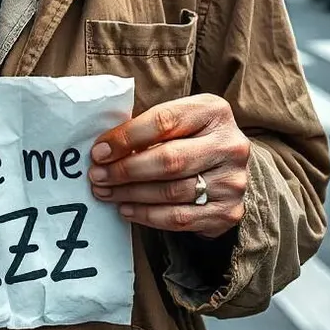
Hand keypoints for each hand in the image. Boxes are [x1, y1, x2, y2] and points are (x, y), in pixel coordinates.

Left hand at [88, 95, 249, 238]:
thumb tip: (104, 150)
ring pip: (171, 192)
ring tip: (106, 192)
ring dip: (131, 194)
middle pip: (169, 160)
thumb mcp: (180, 120)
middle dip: (125, 170)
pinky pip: (180, 218)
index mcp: (213, 112)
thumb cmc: (192, 139)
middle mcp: (229, 145)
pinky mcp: (228, 212)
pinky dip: (147, 215)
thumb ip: (148, 128)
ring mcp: (232, 181)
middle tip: (97, 176)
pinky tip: (127, 209)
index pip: (163, 121)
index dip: (126, 137)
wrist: (229, 168)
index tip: (99, 152)